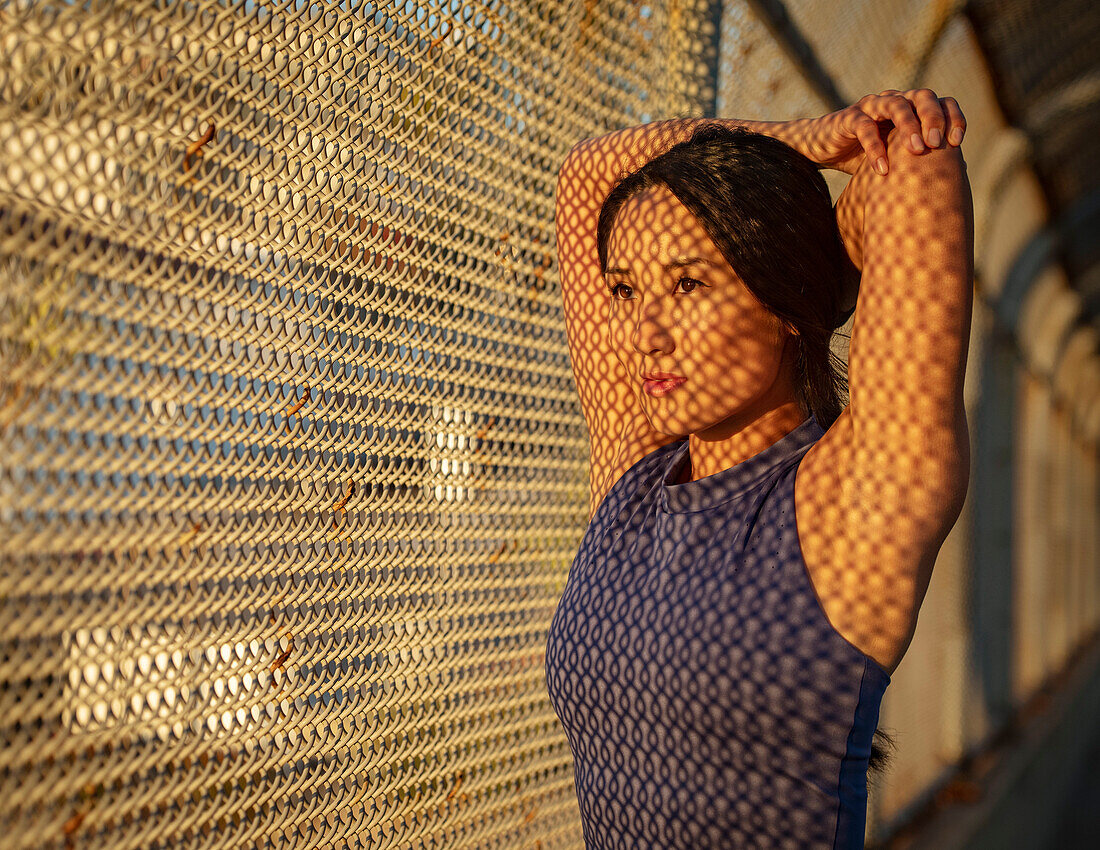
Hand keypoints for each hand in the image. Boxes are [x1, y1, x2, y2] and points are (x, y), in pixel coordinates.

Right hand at [795, 89, 965, 175]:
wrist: (820, 150)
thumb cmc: (861, 155)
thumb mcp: (895, 157)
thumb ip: (919, 159)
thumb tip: (957, 172)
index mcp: (910, 107)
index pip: (941, 102)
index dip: (953, 118)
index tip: (956, 143)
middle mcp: (893, 101)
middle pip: (923, 96)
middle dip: (934, 118)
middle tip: (937, 144)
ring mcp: (870, 106)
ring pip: (897, 105)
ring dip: (910, 126)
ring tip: (917, 151)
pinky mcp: (848, 118)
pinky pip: (865, 127)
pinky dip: (875, 148)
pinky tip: (883, 170)